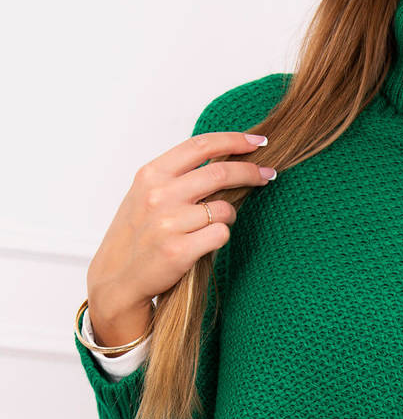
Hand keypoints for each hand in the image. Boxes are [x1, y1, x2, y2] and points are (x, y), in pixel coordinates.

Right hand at [87, 130, 277, 327]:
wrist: (118, 278)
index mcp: (151, 174)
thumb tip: (222, 158)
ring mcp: (168, 223)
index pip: (200, 145)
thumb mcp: (146, 194)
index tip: (257, 142)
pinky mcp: (179, 251)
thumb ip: (176, 175)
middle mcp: (158, 195)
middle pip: (220, 172)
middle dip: (251, 172)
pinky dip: (220, 237)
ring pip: (224, 209)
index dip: (234, 140)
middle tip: (268, 175)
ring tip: (215, 224)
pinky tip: (205, 243)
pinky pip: (221, 235)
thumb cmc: (137, 235)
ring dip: (229, 215)